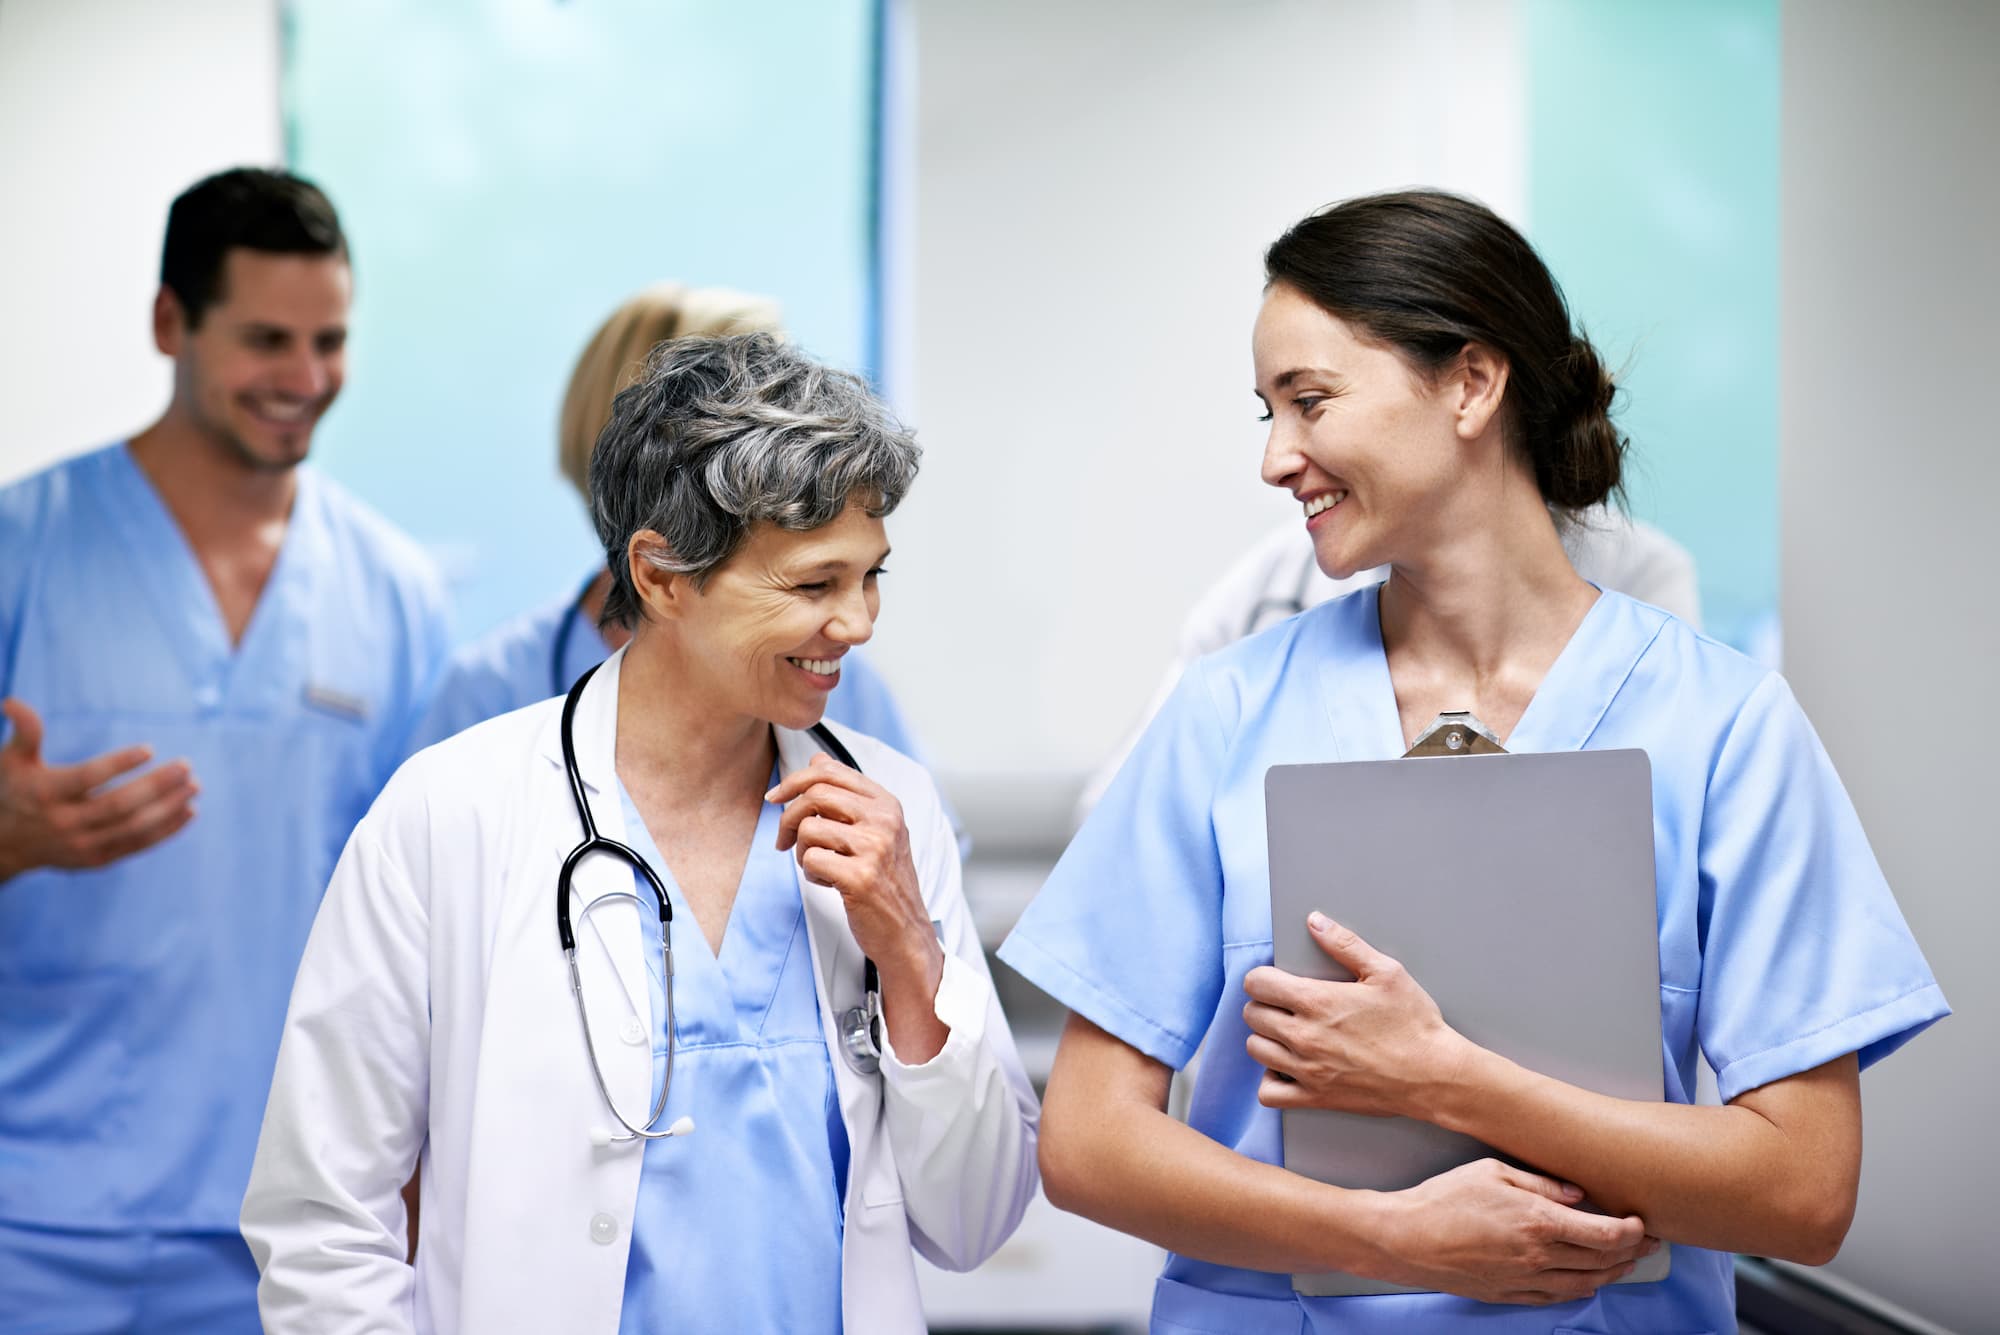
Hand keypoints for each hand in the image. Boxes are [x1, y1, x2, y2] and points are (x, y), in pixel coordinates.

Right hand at [0, 699, 197, 883]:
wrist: (3, 846)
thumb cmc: (12, 791)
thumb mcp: (11, 761)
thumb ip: (25, 732)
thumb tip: (12, 701)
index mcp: (46, 793)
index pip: (89, 778)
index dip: (120, 763)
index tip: (150, 748)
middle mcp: (64, 822)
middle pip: (120, 804)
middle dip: (157, 785)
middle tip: (187, 765)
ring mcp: (82, 844)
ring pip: (134, 827)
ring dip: (169, 807)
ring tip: (194, 786)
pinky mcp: (96, 859)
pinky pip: (138, 845)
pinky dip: (167, 830)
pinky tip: (189, 811)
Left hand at [768, 752, 946, 1061]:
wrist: (905, 931)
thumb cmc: (885, 881)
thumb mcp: (875, 830)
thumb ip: (846, 794)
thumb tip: (817, 757)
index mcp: (887, 803)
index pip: (830, 771)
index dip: (794, 781)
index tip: (775, 798)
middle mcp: (885, 820)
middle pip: (815, 795)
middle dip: (788, 818)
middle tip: (784, 841)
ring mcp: (875, 848)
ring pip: (809, 829)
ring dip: (802, 852)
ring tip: (819, 867)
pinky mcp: (861, 877)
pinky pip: (811, 860)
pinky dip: (811, 873)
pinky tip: (828, 883)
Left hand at [1245, 912, 1469, 1116]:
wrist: (1434, 1075)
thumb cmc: (1414, 1024)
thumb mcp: (1386, 972)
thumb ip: (1346, 944)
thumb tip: (1315, 922)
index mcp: (1317, 1002)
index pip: (1257, 984)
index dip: (1262, 978)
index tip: (1275, 980)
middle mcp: (1304, 1036)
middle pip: (1252, 1015)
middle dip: (1264, 1004)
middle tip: (1285, 1005)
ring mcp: (1307, 1070)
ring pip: (1255, 1050)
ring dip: (1265, 1038)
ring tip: (1287, 1033)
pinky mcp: (1316, 1097)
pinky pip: (1269, 1093)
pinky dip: (1271, 1079)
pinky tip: (1287, 1068)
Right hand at [1371, 1158, 1655, 1304]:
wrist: (1407, 1237)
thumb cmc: (1444, 1199)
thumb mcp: (1493, 1171)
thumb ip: (1541, 1183)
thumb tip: (1576, 1194)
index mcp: (1538, 1221)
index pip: (1605, 1234)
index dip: (1632, 1231)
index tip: (1642, 1223)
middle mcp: (1538, 1256)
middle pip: (1602, 1261)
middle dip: (1632, 1251)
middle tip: (1647, 1242)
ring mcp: (1525, 1280)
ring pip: (1585, 1283)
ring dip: (1612, 1273)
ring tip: (1625, 1262)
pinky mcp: (1510, 1294)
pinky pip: (1558, 1297)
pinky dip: (1581, 1289)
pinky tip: (1587, 1282)